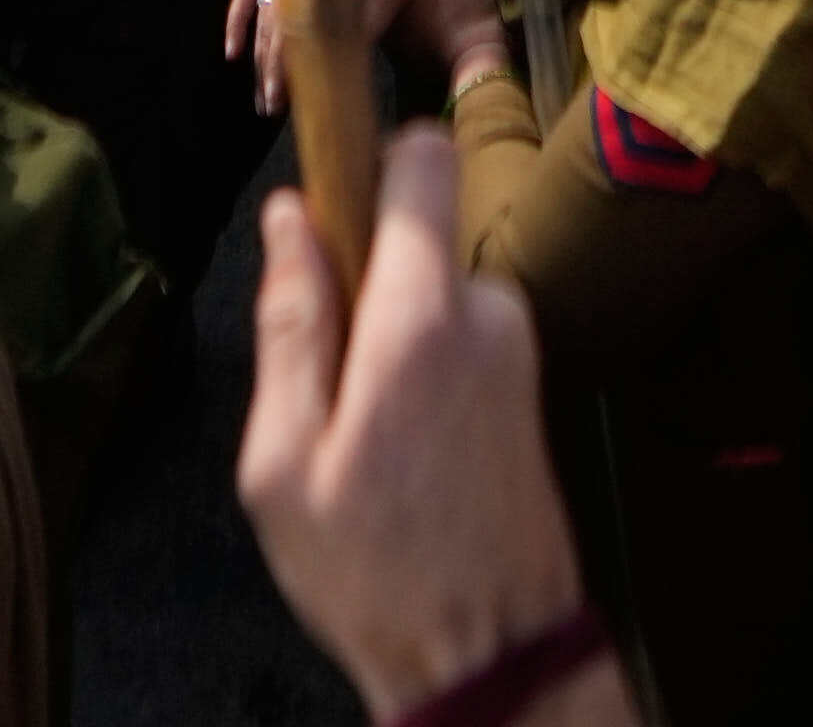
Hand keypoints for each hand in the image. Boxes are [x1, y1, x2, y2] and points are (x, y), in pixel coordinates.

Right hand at [236, 124, 615, 718]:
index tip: (320, 197)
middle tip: (319, 391)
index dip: (367, 156)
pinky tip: (398, 457)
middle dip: (358, 287)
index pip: (421, 158)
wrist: (488, 656)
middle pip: (410, 239)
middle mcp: (488, 312)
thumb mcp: (285, 461)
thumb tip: (286, 219)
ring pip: (427, 296)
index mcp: (424, 317)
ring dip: (386, 343)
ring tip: (358, 443)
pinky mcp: (527, 384)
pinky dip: (419, 375)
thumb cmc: (373, 572)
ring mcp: (518, 348)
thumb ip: (289, 325)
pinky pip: (456, 338)